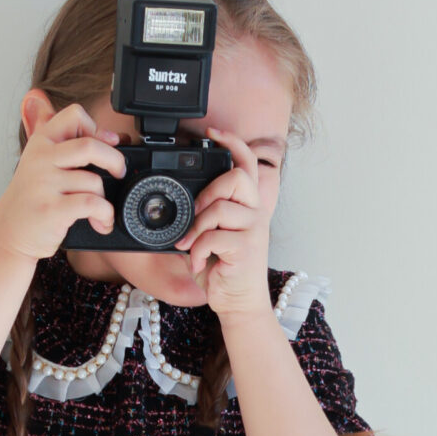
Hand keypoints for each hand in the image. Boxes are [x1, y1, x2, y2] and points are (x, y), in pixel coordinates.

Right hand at [0, 101, 126, 260]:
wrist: (8, 235)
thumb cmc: (31, 201)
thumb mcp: (42, 164)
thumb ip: (68, 145)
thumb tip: (112, 136)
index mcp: (40, 142)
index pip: (75, 115)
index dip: (96, 129)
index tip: (104, 146)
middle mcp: (41, 159)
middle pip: (90, 145)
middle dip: (114, 160)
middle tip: (118, 173)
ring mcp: (44, 184)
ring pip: (93, 181)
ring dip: (105, 200)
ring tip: (100, 212)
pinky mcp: (51, 209)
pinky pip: (92, 204)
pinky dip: (105, 215)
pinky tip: (100, 222)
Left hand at [176, 130, 277, 320]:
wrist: (238, 303)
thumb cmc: (225, 269)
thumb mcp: (214, 234)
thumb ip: (206, 213)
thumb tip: (180, 201)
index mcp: (249, 205)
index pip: (247, 163)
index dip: (232, 143)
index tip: (213, 132)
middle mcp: (256, 213)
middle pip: (237, 178)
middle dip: (210, 190)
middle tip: (196, 211)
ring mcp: (254, 230)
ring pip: (221, 207)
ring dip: (197, 226)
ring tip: (191, 243)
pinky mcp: (246, 249)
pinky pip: (213, 236)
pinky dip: (197, 250)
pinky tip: (197, 261)